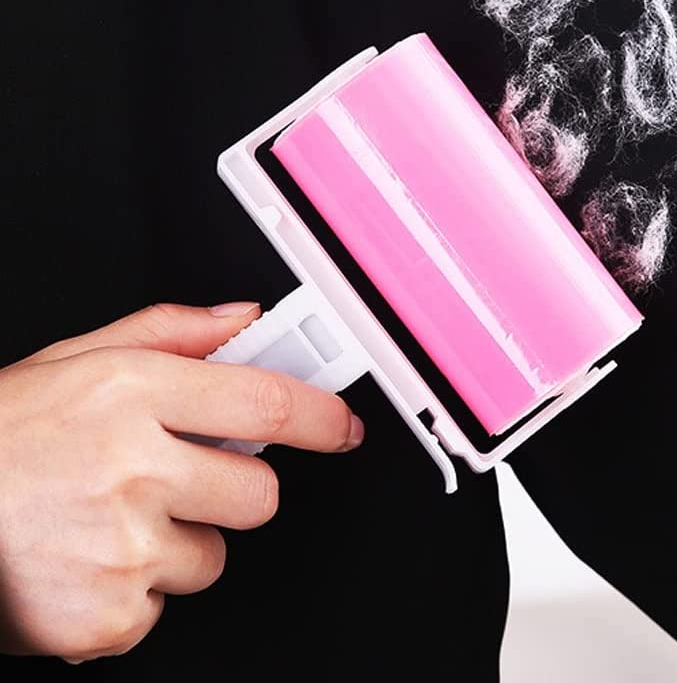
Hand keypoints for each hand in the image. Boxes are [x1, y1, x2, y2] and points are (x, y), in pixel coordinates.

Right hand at [0, 302, 363, 661]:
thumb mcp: (72, 360)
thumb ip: (169, 331)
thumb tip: (243, 319)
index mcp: (130, 394)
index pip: (265, 401)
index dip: (321, 417)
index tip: (342, 428)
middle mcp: (132, 468)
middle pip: (258, 495)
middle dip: (235, 491)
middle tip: (181, 481)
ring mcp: (121, 548)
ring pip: (212, 558)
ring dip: (178, 545)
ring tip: (110, 522)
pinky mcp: (106, 618)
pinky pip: (162, 608)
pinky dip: (134, 593)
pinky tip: (87, 562)